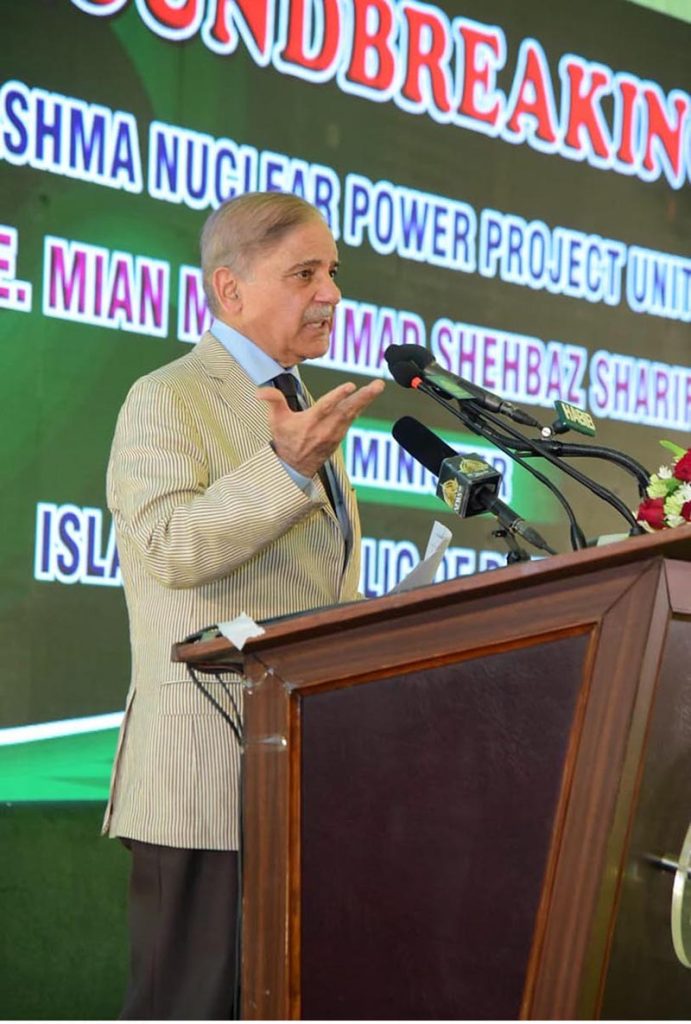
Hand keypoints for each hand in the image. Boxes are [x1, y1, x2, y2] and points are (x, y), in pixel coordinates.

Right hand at [256, 378, 385, 477]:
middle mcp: (325, 429)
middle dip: (363, 397)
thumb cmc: (286, 441)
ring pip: (352, 414)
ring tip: (377, 387)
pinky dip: (360, 409)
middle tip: (377, 386)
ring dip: (366, 401)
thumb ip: (273, 402)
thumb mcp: (276, 421)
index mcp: (309, 423)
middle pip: (347, 411)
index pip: (326, 408)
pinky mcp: (339, 437)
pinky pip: (351, 420)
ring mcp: (334, 434)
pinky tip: (368, 399)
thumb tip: (261, 391)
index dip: (338, 396)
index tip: (350, 386)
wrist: (294, 467)